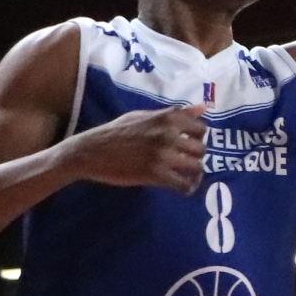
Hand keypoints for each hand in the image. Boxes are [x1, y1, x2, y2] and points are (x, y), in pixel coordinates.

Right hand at [65, 102, 207, 193]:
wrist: (91, 151)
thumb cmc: (117, 132)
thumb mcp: (144, 116)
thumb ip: (175, 113)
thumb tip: (203, 107)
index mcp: (168, 117)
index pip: (201, 128)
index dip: (197, 138)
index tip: (188, 144)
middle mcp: (169, 134)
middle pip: (201, 149)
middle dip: (195, 157)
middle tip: (185, 161)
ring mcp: (163, 155)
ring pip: (197, 167)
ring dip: (193, 173)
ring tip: (185, 175)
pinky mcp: (155, 174)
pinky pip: (184, 185)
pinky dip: (187, 188)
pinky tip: (182, 188)